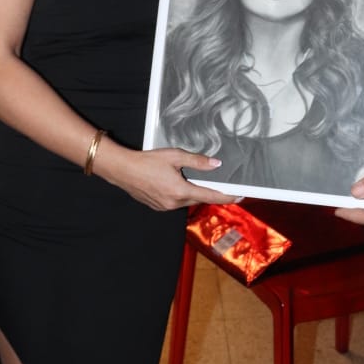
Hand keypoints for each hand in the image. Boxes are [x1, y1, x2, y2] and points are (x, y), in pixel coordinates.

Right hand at [94, 143, 235, 210]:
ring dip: (193, 192)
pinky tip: (176, 183)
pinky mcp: (158, 206)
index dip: (227, 196)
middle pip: (199, 198)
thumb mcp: (175, 156)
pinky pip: (175, 202)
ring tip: (192, 179)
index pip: (210, 196)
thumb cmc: (147, 161)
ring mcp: (165, 207)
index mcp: (181, 191)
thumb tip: (216, 164)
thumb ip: (197, 161)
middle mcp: (174, 203)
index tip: (240, 195)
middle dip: (209, 192)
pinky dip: (181, 194)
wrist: (123, 170)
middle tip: (220, 182)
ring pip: (187, 200)